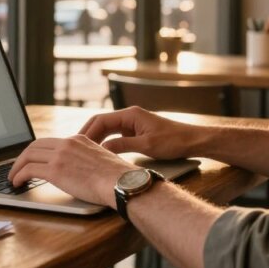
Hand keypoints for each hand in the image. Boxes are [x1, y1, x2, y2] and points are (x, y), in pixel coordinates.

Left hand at [8, 136, 136, 208]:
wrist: (121, 182)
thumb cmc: (118, 178)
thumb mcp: (101, 159)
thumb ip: (87, 160)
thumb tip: (80, 171)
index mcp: (78, 139)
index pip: (50, 142)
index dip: (37, 151)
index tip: (31, 160)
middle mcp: (67, 143)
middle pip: (35, 146)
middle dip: (23, 157)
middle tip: (17, 168)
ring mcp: (60, 156)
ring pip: (29, 156)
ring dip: (17, 167)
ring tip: (13, 178)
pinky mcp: (56, 170)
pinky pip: (30, 170)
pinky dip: (19, 175)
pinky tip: (17, 183)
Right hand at [79, 106, 206, 158]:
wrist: (192, 141)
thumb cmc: (173, 141)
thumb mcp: (146, 145)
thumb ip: (123, 145)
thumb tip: (102, 149)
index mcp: (130, 115)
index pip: (101, 120)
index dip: (87, 132)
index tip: (77, 144)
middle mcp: (129, 116)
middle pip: (101, 123)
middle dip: (88, 135)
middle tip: (75, 149)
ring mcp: (132, 124)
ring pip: (107, 129)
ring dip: (96, 139)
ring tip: (84, 152)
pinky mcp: (136, 132)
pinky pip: (115, 135)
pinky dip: (106, 142)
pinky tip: (101, 153)